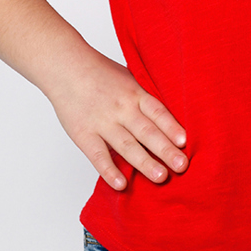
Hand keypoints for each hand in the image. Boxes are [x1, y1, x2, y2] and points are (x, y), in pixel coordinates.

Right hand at [47, 49, 187, 191]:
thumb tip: (168, 116)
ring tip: (161, 177)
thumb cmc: (100, 72)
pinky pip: (98, 155)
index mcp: (134, 92)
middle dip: (165, 150)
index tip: (185, 141)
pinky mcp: (84, 134)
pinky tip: (121, 184)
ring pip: (127, 146)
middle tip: (182, 166)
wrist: (65, 66)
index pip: (157, 111)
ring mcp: (102, 122)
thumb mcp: (128, 76)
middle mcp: (121, 108)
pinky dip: (109, 171)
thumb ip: (144, 96)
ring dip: (145, 163)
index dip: (171, 126)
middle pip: (146, 131)